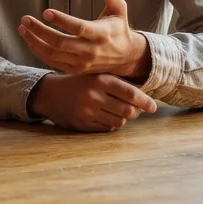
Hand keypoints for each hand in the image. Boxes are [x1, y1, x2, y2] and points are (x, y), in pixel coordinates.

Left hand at [18, 0, 151, 78]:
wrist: (126, 58)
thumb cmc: (118, 28)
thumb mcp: (119, 9)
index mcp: (101, 34)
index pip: (79, 28)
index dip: (62, 21)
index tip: (45, 12)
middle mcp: (91, 50)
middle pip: (60, 43)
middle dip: (39, 30)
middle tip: (25, 19)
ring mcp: (82, 62)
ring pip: (53, 54)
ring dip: (34, 41)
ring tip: (22, 28)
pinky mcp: (75, 69)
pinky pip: (52, 62)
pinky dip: (38, 51)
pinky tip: (29, 39)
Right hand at [28, 72, 156, 131]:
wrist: (49, 94)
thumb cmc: (78, 82)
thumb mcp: (95, 75)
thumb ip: (117, 81)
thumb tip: (144, 93)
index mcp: (99, 79)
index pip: (130, 92)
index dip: (145, 101)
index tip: (153, 106)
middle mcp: (94, 95)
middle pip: (128, 111)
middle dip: (135, 111)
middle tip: (135, 109)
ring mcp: (88, 112)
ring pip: (120, 121)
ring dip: (123, 118)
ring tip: (116, 111)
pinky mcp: (83, 125)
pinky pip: (108, 128)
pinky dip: (111, 124)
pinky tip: (104, 116)